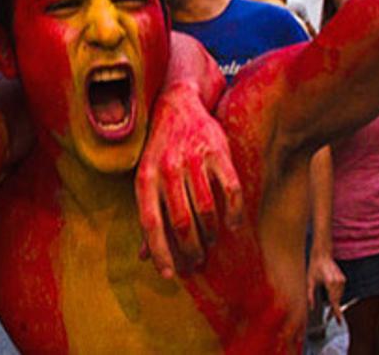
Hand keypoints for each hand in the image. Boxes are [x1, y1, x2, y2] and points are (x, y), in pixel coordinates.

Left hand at [135, 83, 243, 278]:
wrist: (177, 104)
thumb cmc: (160, 150)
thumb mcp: (147, 177)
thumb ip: (149, 215)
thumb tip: (145, 256)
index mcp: (145, 178)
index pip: (150, 223)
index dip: (160, 252)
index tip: (170, 275)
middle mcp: (167, 169)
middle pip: (182, 222)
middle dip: (191, 250)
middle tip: (198, 262)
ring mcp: (193, 159)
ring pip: (206, 210)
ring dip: (211, 234)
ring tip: (212, 242)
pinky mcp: (217, 151)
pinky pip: (230, 190)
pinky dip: (234, 213)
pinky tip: (234, 225)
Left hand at [306, 251, 345, 324]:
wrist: (322, 255)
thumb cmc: (314, 267)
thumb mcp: (309, 281)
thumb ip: (310, 295)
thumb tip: (311, 307)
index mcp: (329, 282)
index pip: (334, 301)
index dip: (336, 312)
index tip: (339, 321)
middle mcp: (337, 282)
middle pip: (337, 300)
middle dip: (333, 309)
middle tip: (329, 318)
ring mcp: (341, 280)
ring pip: (339, 296)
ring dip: (335, 302)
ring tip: (329, 310)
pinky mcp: (343, 279)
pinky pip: (340, 291)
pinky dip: (336, 295)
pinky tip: (331, 297)